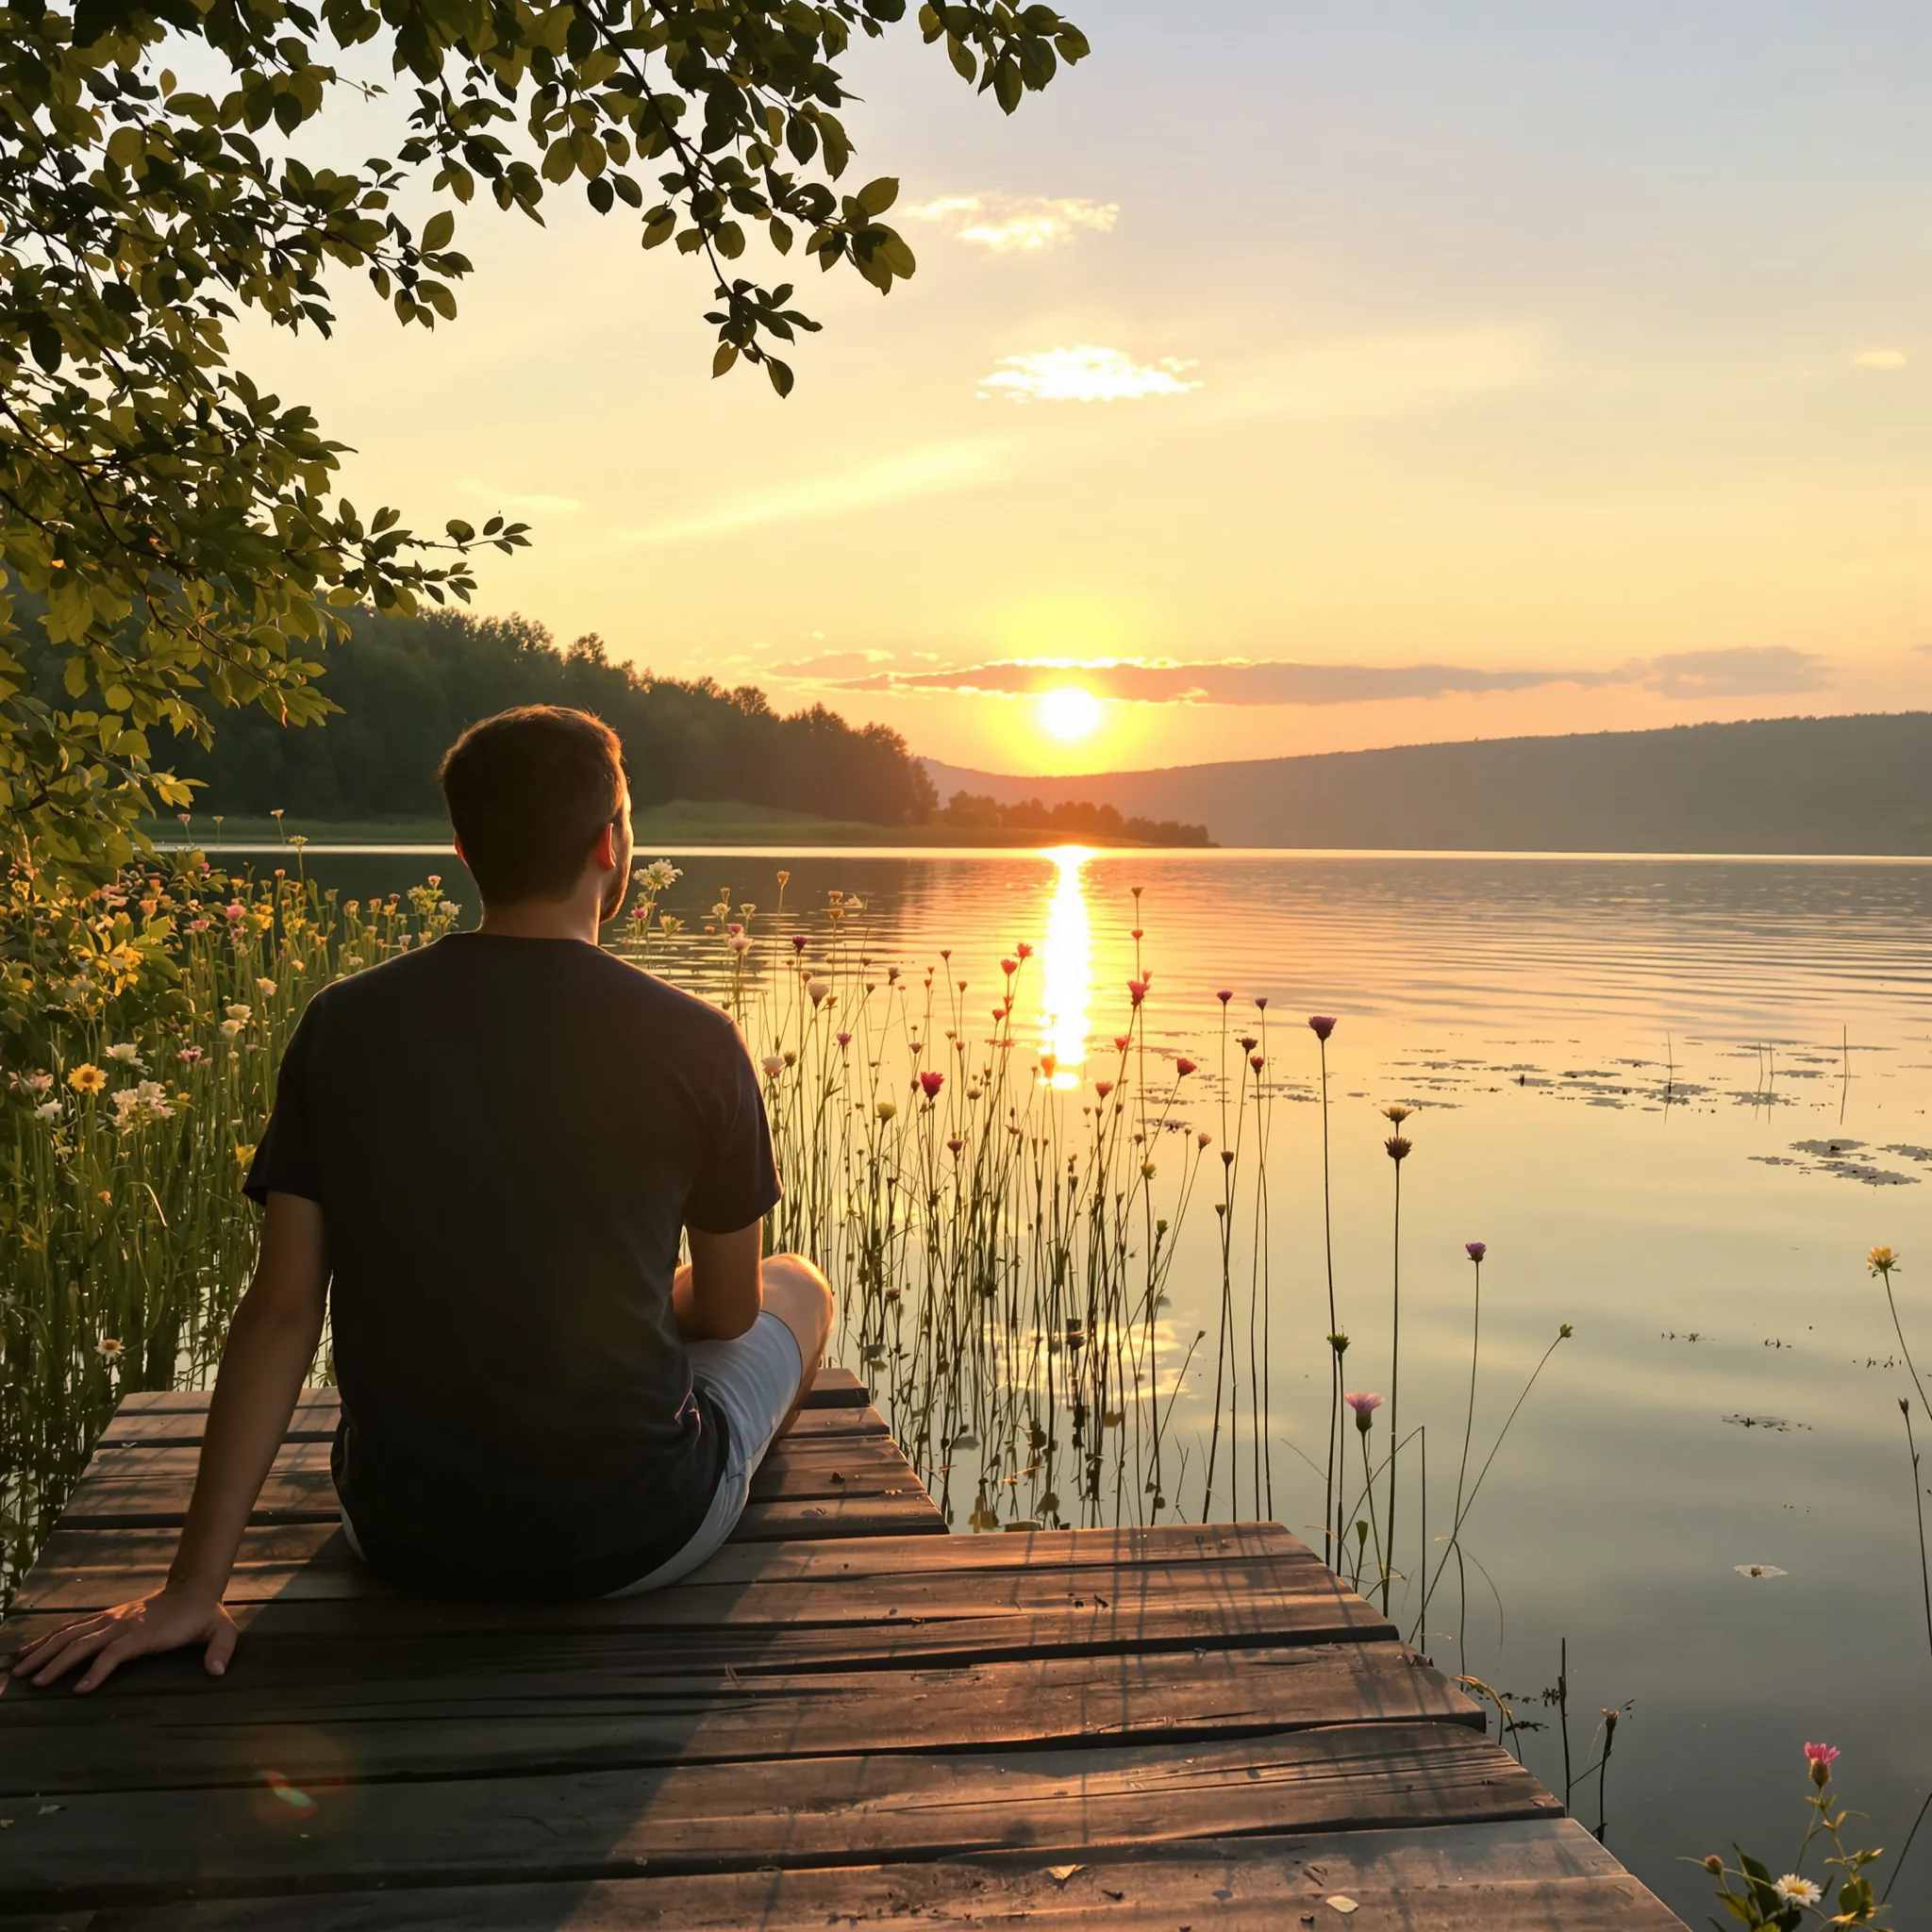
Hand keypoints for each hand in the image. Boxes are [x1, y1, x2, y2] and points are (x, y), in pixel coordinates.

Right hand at [9, 1586, 237, 1692]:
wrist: (193, 1587)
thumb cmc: (204, 1616)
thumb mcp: (221, 1630)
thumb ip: (221, 1649)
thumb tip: (218, 1671)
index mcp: (145, 1631)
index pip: (116, 1651)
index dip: (99, 1669)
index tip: (79, 1690)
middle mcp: (122, 1623)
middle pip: (84, 1642)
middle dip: (57, 1662)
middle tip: (33, 1682)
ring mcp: (111, 1619)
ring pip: (71, 1633)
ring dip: (45, 1650)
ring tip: (19, 1669)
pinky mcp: (105, 1617)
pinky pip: (72, 1627)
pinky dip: (48, 1638)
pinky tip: (29, 1650)